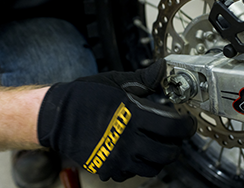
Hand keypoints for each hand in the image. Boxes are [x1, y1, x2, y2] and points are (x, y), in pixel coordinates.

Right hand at [37, 59, 196, 181]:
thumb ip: (144, 79)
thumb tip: (163, 69)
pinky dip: (139, 164)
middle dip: (176, 144)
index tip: (187, 123)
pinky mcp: (108, 169)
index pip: (173, 128)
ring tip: (154, 143)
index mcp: (133, 116)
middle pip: (168, 153)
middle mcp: (127, 140)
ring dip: (159, 156)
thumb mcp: (116, 82)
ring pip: (154, 167)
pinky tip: (135, 151)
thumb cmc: (84, 97)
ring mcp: (117, 158)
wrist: (56, 116)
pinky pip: (133, 174)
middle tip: (172, 135)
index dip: (186, 126)